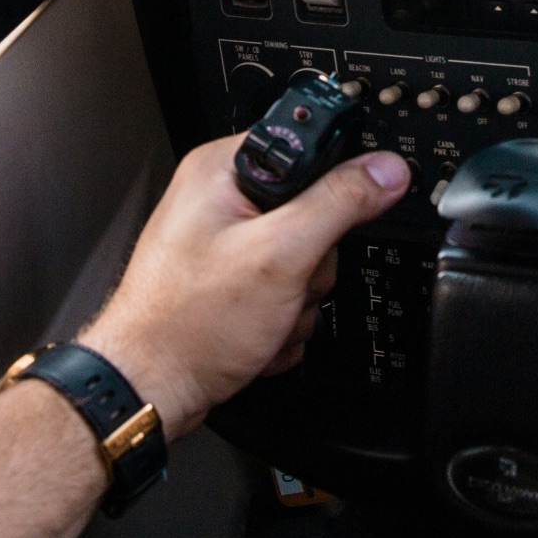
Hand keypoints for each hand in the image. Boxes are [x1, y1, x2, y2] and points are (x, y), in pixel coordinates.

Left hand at [78, 138, 410, 438]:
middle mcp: (223, 201)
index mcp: (224, 170)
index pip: (308, 149)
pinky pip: (289, 292)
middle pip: (316, 215)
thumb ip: (339, 204)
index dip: (332, 185)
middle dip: (312, 263)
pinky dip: (282, 319)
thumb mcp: (280, 254)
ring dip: (298, 300)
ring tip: (264, 314)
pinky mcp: (235, 284)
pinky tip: (256, 331)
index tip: (332, 220)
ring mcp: (229, 247)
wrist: (152, 388)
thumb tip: (385, 170)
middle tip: (283, 282)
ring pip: (308, 262)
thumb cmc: (186, 324)